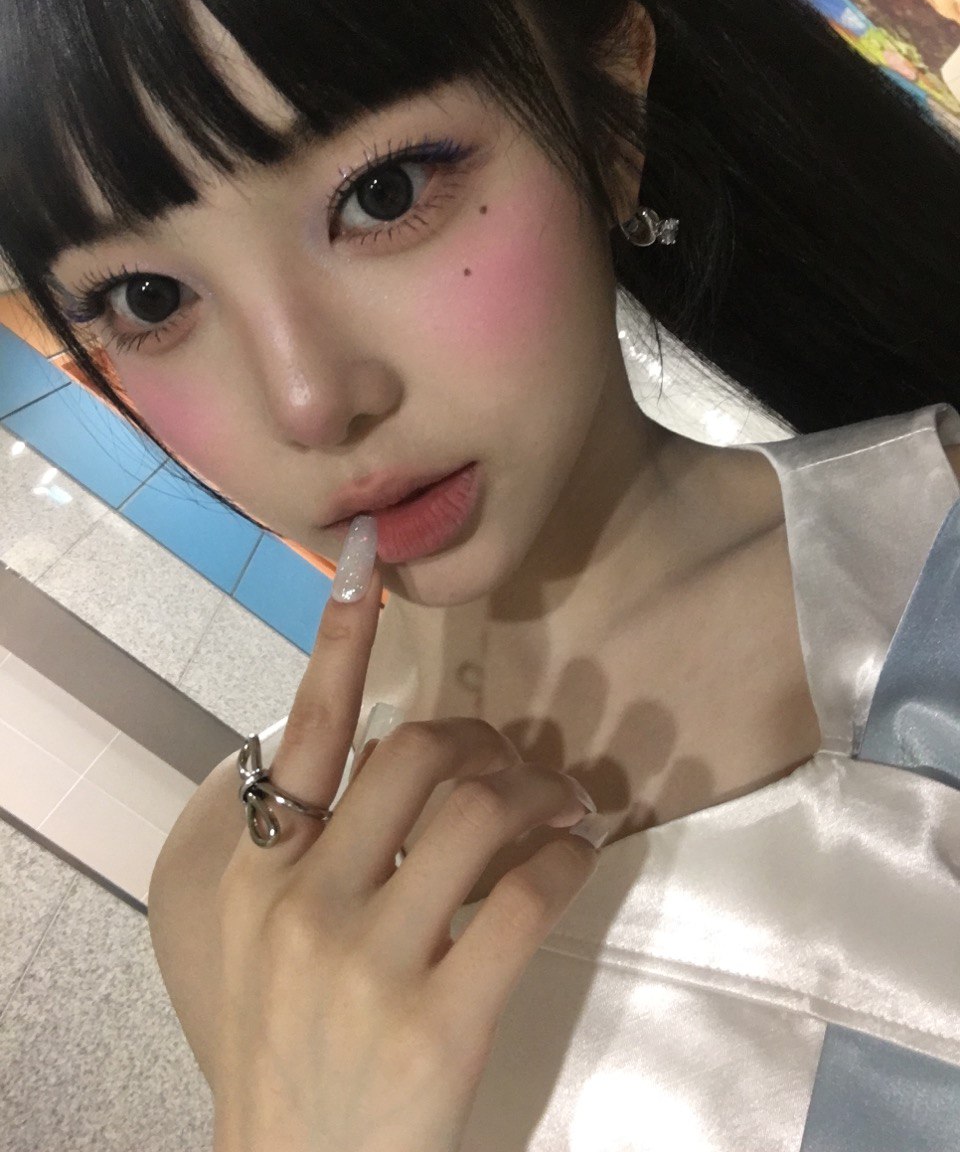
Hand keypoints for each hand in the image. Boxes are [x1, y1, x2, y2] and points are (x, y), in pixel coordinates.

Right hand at [211, 558, 600, 1151]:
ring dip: (539, 793)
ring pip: (478, 816)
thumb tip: (393, 762)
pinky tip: (580, 857)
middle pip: (415, 757)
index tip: (365, 567)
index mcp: (259, 875)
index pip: (306, 735)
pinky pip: (527, 900)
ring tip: (566, 805)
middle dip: (479, 741)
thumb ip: (311, 854)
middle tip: (515, 758)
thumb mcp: (266, 943)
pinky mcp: (438, 1021)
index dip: (337, 644)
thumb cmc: (288, 1048)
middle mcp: (306, 902)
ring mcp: (370, 963)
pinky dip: (569, 861)